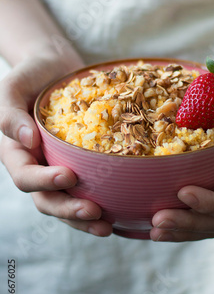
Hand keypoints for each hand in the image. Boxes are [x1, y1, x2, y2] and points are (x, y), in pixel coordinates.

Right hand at [0, 55, 112, 236]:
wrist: (55, 67)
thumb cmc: (30, 76)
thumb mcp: (11, 88)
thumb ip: (10, 114)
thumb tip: (26, 140)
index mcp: (18, 154)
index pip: (25, 177)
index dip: (44, 182)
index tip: (68, 176)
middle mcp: (38, 167)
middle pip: (48, 200)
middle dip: (69, 210)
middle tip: (95, 213)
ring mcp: (60, 168)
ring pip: (70, 202)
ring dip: (86, 218)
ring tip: (109, 226)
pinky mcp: (82, 165)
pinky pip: (91, 188)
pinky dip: (104, 201)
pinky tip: (123, 212)